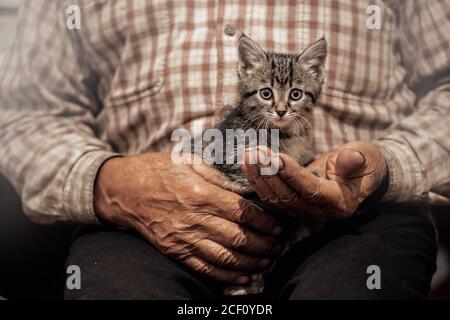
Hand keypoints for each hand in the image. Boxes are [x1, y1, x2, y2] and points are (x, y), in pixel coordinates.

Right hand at [94, 153, 282, 284]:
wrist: (122, 190)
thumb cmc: (155, 170)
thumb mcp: (187, 160)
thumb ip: (216, 172)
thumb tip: (242, 183)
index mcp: (200, 193)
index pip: (242, 212)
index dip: (265, 221)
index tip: (279, 225)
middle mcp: (193, 218)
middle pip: (238, 237)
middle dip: (264, 244)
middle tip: (279, 245)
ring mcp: (182, 237)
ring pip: (224, 257)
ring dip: (250, 262)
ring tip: (267, 260)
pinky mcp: (174, 250)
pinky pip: (204, 268)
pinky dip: (226, 276)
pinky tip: (243, 277)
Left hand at [241, 141, 387, 223]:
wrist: (360, 175)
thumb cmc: (364, 163)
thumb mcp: (365, 157)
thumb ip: (356, 160)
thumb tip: (350, 157)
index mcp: (339, 202)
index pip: (310, 189)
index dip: (292, 174)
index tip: (275, 157)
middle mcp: (319, 212)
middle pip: (288, 196)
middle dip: (268, 174)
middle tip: (255, 153)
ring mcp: (304, 212)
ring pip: (275, 199)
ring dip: (259, 177)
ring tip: (248, 155)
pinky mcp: (293, 207)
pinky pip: (272, 197)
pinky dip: (258, 181)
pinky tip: (247, 165)